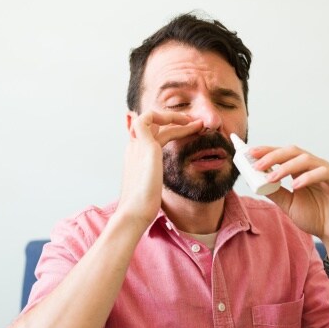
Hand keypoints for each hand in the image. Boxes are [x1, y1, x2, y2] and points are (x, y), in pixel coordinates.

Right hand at [119, 111, 202, 226]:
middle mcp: (134, 147)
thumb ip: (154, 180)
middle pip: (149, 123)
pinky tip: (188, 124)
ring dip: (174, 116)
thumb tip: (155, 186)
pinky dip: (169, 116)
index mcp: (135, 156)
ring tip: (194, 122)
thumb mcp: (151, 189)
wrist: (135, 211)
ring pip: (151, 117)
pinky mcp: (145, 145)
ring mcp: (138, 145)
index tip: (186, 132)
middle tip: (194, 123)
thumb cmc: (143, 205)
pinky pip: (149, 117)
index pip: (146, 133)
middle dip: (171, 120)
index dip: (165, 129)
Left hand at [251, 144, 328, 259]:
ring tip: (272, 177)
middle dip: (273, 156)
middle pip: (293, 152)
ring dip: (286, 167)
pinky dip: (308, 177)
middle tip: (257, 165)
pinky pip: (324, 173)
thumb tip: (254, 181)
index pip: (284, 154)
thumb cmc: (314, 217)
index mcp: (302, 170)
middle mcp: (315, 166)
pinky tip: (295, 185)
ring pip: (306, 159)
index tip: (250, 153)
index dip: (267, 151)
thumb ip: (274, 192)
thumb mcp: (288, 204)